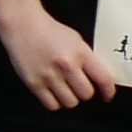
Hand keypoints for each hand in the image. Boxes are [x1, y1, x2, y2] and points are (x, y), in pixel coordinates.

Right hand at [0, 6, 117, 111]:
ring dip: (70, 98)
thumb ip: (87, 59)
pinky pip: (52, 105)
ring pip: (70, 103)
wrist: (23, 26)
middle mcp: (66, 65)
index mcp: (80, 53)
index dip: (108, 91)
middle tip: (80, 87)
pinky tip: (54, 93)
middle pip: (86, 94)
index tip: (107, 95)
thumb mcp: (76, 40)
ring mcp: (49, 76)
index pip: (103, 78)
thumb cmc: (50, 32)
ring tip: (65, 89)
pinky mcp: (34, 84)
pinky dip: (55, 102)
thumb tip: (99, 79)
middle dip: (85, 92)